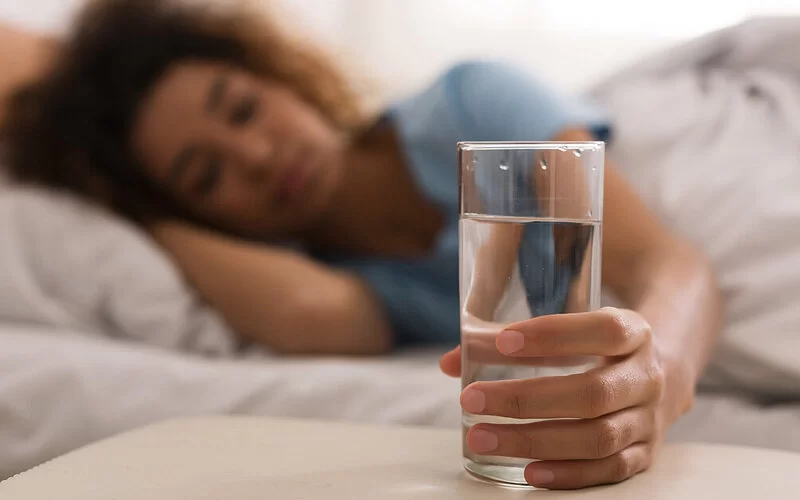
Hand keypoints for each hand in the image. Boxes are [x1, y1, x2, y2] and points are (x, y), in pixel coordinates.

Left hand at [441, 307, 692, 489]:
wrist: (662, 372)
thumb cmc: (596, 343)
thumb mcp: (571, 324)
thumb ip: (511, 337)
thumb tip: (451, 363)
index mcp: (634, 331)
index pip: (603, 330)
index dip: (555, 335)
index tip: (504, 341)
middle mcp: (647, 376)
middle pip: (592, 393)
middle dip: (525, 399)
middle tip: (471, 399)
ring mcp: (648, 420)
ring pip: (597, 437)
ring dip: (534, 440)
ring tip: (481, 438)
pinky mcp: (643, 454)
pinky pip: (608, 470)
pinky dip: (567, 474)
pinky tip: (526, 471)